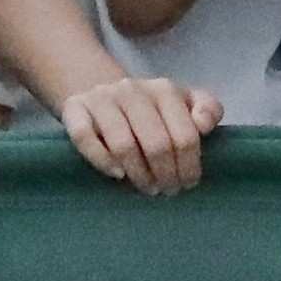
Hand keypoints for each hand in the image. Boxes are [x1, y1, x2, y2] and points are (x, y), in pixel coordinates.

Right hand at [52, 74, 220, 192]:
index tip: (188, 183)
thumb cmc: (150, 109)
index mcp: (164, 89)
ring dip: (139, 174)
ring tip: (148, 188)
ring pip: (123, 144)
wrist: (101, 92)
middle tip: (168, 191)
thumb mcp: (184, 103)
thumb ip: (207, 109)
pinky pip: (85, 139)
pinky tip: (118, 175)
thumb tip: (204, 126)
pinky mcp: (74, 109)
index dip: (189, 166)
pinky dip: (102, 161)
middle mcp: (131, 89)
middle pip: (156, 143)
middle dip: (166, 175)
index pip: (185, 135)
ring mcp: (101, 99)